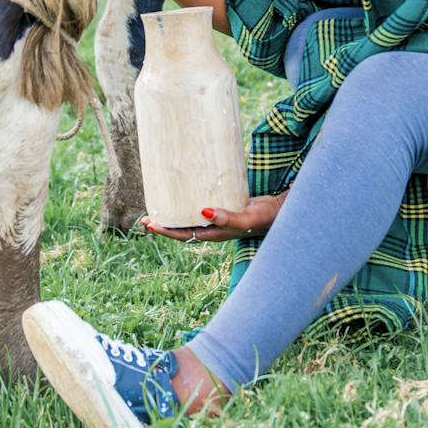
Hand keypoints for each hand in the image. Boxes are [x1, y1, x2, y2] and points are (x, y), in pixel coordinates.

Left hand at [143, 193, 284, 242]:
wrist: (282, 211)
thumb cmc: (265, 217)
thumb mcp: (246, 218)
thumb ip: (226, 218)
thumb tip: (203, 212)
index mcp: (214, 234)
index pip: (183, 234)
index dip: (165, 231)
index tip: (149, 224)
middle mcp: (213, 228)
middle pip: (182, 228)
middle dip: (164, 224)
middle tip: (145, 216)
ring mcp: (218, 219)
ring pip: (190, 218)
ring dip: (174, 214)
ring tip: (159, 204)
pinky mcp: (224, 208)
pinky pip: (201, 208)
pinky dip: (188, 203)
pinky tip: (185, 193)